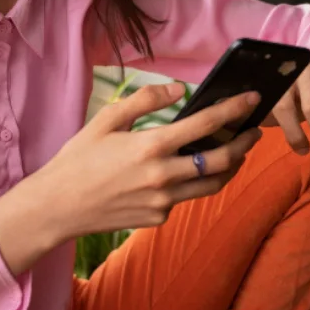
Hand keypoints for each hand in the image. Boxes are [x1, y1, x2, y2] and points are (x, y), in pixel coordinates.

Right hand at [0, 83, 261, 275]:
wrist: (56, 207)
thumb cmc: (78, 159)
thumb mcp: (107, 119)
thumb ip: (145, 100)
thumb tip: (179, 90)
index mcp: (151, 146)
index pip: (206, 125)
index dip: (235, 110)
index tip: (253, 99)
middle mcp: (163, 176)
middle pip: (222, 160)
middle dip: (244, 144)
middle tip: (253, 132)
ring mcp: (162, 202)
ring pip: (212, 184)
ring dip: (230, 167)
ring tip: (235, 153)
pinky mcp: (157, 219)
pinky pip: (184, 199)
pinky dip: (191, 183)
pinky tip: (186, 173)